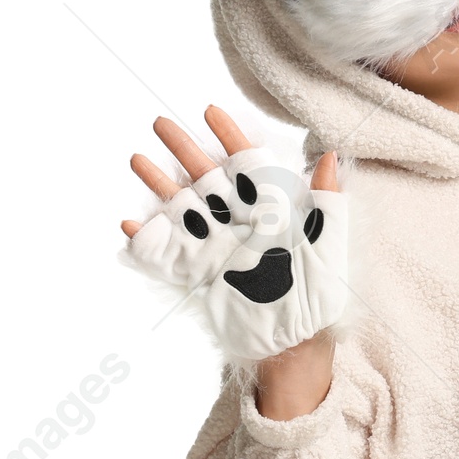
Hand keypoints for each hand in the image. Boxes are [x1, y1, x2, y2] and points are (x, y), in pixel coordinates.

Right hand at [122, 107, 346, 410]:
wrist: (294, 347)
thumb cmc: (319, 300)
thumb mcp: (330, 248)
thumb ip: (327, 203)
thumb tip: (330, 155)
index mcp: (270, 213)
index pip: (248, 165)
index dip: (230, 136)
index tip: (210, 111)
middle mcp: (239, 226)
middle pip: (207, 177)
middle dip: (184, 149)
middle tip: (161, 122)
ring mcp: (215, 249)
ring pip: (182, 208)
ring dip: (159, 184)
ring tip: (137, 158)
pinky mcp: (198, 277)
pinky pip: (166, 253)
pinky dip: (145, 240)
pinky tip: (128, 222)